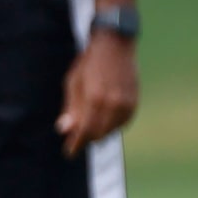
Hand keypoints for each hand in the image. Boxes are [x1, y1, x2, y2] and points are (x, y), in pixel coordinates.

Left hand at [56, 32, 138, 156]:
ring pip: (111, 130)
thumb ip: (71, 109)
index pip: (85, 131)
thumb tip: (64, 130)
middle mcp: (113, 104)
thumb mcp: (73, 83)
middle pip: (99, 134)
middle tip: (75, 141)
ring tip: (88, 132)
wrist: (115, 44)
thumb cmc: (88, 63)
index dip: (76, 144)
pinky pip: (122, 122)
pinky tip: (104, 123)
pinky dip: (112, 126)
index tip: (69, 152)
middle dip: (86, 139)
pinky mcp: (134, 101)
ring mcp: (126, 103)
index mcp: (95, 99)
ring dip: (99, 133)